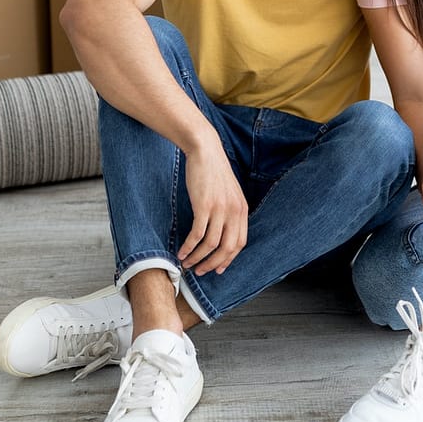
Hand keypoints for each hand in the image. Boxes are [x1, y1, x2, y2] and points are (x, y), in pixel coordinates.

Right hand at [178, 142, 248, 274]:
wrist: (205, 150)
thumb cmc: (213, 171)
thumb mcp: (229, 192)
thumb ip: (229, 211)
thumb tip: (223, 231)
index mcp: (242, 209)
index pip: (239, 243)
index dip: (228, 259)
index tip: (218, 268)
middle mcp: (234, 211)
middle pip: (227, 249)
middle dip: (213, 264)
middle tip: (200, 271)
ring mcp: (220, 209)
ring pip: (210, 245)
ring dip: (198, 258)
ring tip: (186, 263)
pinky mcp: (204, 206)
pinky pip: (197, 235)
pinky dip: (189, 247)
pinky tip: (181, 252)